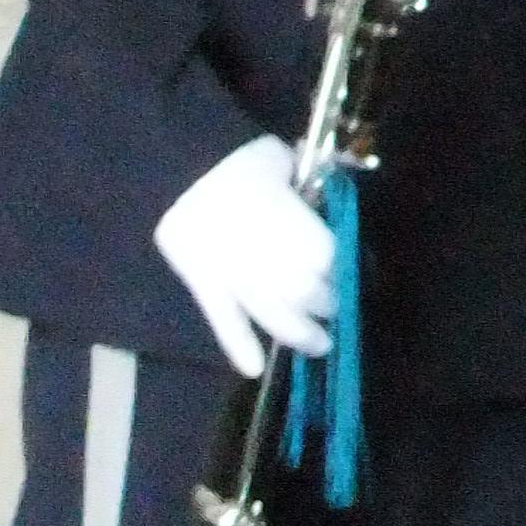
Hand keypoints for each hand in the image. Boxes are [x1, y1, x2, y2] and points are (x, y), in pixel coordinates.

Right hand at [153, 134, 337, 378]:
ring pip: (273, 313)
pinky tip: (252, 368)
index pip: (329, 259)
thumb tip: (313, 186)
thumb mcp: (281, 159)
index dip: (339, 270)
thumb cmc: (238, 157)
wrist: (179, 164)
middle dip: (324, 302)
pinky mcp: (203, 282)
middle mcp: (269, 257)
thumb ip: (300, 181)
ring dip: (298, 333)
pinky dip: (237, 344)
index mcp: (294, 225)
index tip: (345, 273)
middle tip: (332, 306)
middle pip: (306, 292)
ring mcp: (234, 274)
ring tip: (318, 345)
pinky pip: (222, 318)